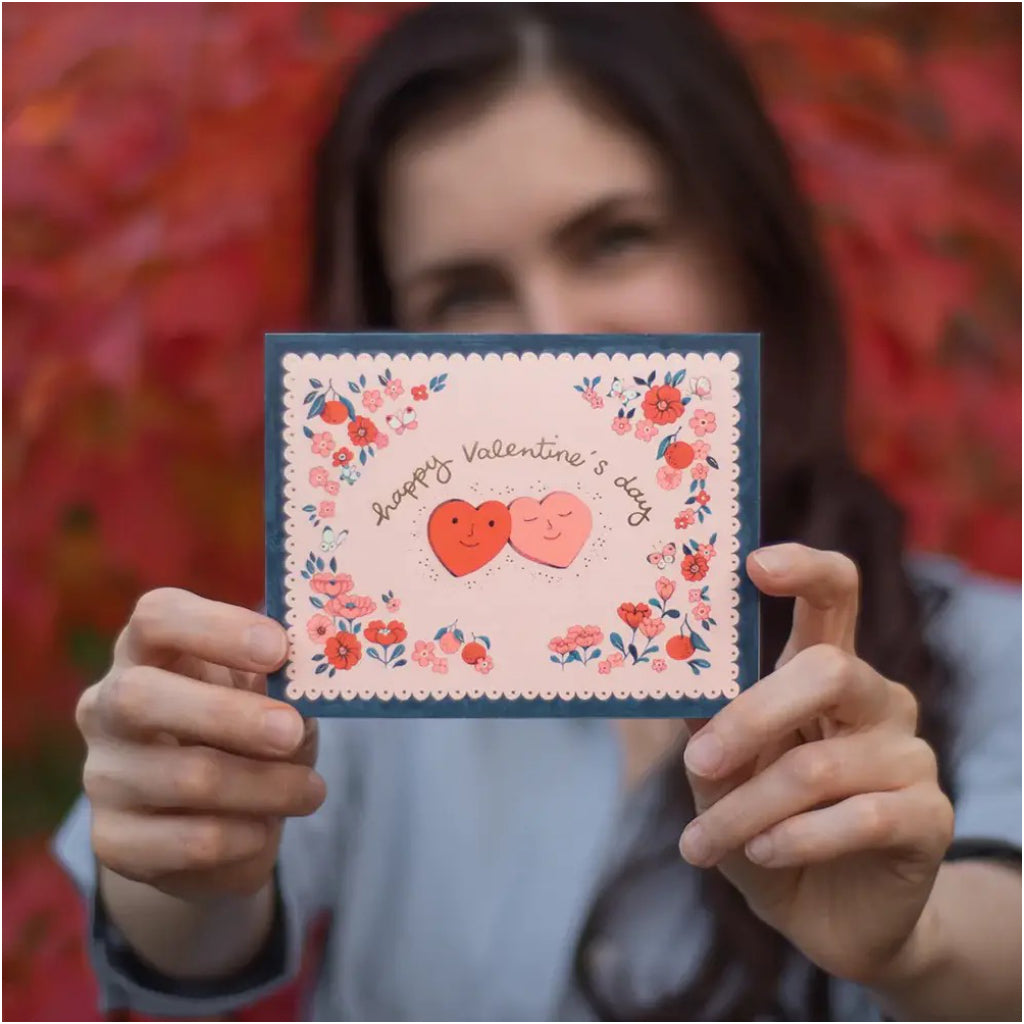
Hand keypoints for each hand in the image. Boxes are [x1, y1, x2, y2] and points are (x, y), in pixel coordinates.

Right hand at [77, 588, 325, 901]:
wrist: (214, 828)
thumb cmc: (247, 734)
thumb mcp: (267, 697)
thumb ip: (281, 681)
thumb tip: (311, 674)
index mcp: (148, 650)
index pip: (157, 616)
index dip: (216, 628)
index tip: (279, 649)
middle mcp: (109, 706)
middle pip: (143, 695)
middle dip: (229, 714)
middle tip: (292, 731)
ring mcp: (103, 775)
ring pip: (185, 777)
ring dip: (265, 785)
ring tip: (311, 790)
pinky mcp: (113, 841)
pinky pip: (187, 841)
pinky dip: (242, 835)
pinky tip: (266, 828)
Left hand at [678, 543, 953, 985]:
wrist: (825, 917)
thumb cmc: (765, 827)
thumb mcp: (722, 776)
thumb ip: (706, 725)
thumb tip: (673, 679)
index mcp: (823, 673)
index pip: (834, 596)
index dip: (803, 568)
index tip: (752, 564)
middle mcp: (875, 699)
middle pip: (827, 670)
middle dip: (749, 718)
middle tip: (696, 765)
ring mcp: (909, 755)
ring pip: (819, 764)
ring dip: (746, 810)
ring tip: (701, 845)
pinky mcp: (930, 816)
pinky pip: (860, 817)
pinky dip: (796, 840)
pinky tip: (762, 856)